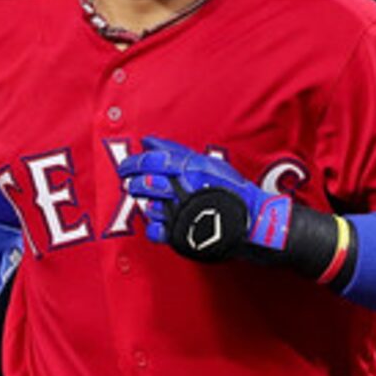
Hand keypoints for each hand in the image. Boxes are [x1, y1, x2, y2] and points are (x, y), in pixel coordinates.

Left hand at [117, 137, 283, 262]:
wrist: (249, 219)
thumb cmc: (230, 190)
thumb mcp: (206, 162)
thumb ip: (176, 152)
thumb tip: (148, 142)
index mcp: (188, 170)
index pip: (152, 161)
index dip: (134, 162)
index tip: (126, 166)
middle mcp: (181, 190)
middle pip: (145, 183)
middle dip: (133, 182)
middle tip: (130, 182)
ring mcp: (179, 212)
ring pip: (149, 206)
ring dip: (146, 202)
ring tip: (151, 200)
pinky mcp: (180, 233)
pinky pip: (155, 231)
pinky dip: (153, 227)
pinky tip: (158, 222)